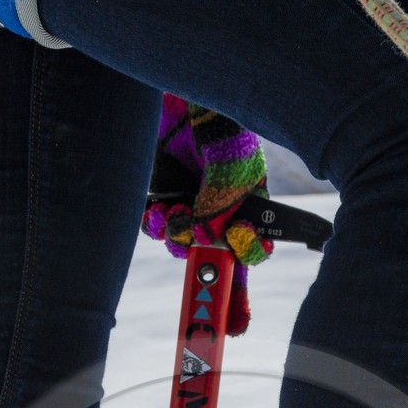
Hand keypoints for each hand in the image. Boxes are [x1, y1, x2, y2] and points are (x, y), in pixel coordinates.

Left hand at [142, 95, 273, 335]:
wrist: (170, 84)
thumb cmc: (213, 115)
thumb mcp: (229, 164)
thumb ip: (222, 206)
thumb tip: (205, 239)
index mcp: (248, 201)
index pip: (253, 250)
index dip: (243, 286)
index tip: (236, 320)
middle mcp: (219, 207)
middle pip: (217, 259)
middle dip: (212, 283)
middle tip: (217, 323)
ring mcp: (188, 202)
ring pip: (181, 245)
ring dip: (176, 241)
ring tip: (174, 218)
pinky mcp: (158, 195)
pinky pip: (155, 227)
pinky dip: (154, 226)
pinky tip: (157, 210)